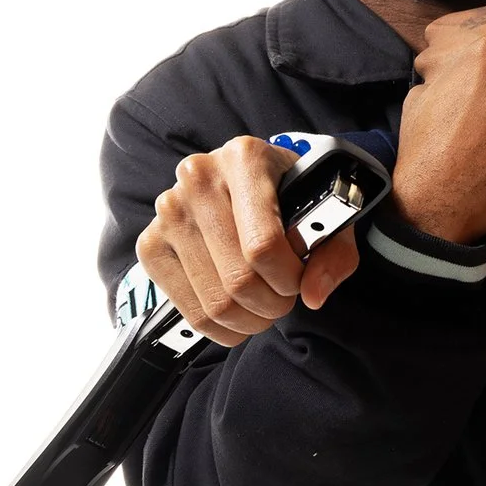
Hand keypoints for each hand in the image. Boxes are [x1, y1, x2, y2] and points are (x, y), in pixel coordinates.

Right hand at [137, 137, 361, 347]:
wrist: (253, 181)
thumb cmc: (293, 195)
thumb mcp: (328, 212)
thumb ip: (334, 252)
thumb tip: (313, 296)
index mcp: (245, 158)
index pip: (263, 244)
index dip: (289, 277)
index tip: (299, 278)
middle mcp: (198, 178)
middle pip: (238, 278)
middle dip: (272, 304)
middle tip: (284, 299)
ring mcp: (168, 212)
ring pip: (214, 301)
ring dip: (249, 319)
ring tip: (263, 305)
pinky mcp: (151, 244)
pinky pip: (187, 309)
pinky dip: (219, 327)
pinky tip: (237, 314)